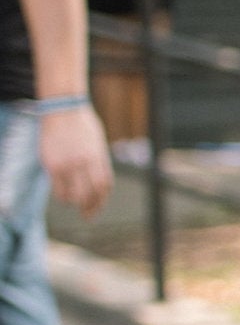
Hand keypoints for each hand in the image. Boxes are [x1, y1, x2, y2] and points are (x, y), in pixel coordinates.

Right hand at [39, 101, 110, 216]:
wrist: (62, 109)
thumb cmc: (82, 125)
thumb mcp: (98, 142)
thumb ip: (99, 162)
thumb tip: (101, 185)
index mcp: (98, 157)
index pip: (104, 186)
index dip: (101, 201)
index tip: (97, 207)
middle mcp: (84, 162)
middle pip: (90, 195)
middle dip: (89, 208)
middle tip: (87, 214)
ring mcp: (67, 164)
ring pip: (73, 196)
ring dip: (75, 203)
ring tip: (74, 202)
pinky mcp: (51, 165)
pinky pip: (58, 190)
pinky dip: (62, 196)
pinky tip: (63, 195)